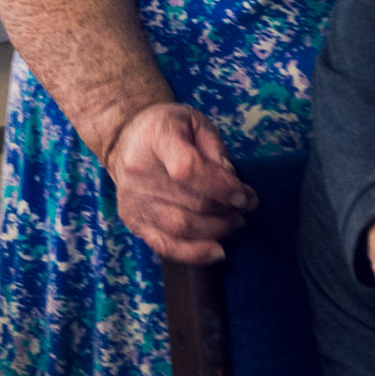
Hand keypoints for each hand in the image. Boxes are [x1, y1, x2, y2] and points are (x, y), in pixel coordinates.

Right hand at [104, 102, 254, 262]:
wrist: (127, 140)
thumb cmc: (169, 129)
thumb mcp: (196, 122)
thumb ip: (215, 147)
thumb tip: (231, 179)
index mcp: (157, 138)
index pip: (188, 169)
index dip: (221, 187)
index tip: (245, 196)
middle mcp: (139, 172)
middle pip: (190, 202)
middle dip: (228, 210)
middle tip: (247, 207)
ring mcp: (134, 200)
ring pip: (181, 227)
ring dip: (217, 230)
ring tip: (236, 222)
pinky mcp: (133, 221)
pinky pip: (164, 246)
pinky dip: (194, 253)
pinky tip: (217, 251)